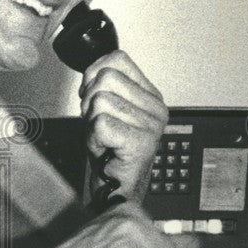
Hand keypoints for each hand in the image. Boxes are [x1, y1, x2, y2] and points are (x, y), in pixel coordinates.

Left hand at [79, 50, 167, 201]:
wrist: (114, 187)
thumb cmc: (109, 150)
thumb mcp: (105, 108)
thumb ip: (103, 84)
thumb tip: (93, 68)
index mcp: (151, 96)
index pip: (117, 59)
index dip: (94, 76)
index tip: (95, 100)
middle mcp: (157, 108)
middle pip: (105, 77)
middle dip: (90, 100)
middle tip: (99, 124)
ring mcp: (153, 126)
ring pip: (100, 100)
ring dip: (91, 121)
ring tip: (104, 138)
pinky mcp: (142, 143)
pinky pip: (101, 123)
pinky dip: (94, 137)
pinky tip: (106, 148)